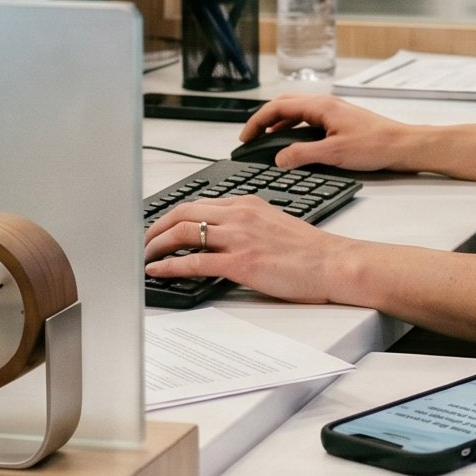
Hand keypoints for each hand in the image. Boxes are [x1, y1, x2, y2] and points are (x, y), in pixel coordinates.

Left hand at [143, 196, 354, 303]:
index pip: (200, 203)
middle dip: (156, 225)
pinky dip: (169, 266)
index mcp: (248, 204)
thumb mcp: (276, 222)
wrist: (333, 263)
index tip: (161, 225)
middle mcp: (240, 215)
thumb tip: (226, 234)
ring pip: (183, 233)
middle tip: (143, 239)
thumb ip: (249, 222)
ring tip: (144, 256)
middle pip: (184, 212)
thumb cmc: (310, 250)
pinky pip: (194, 262)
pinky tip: (158, 271)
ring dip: (156, 244)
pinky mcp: (240, 262)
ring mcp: (239, 238)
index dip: (174, 214)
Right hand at [238, 93, 423, 173]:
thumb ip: (302, 155)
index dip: (257, 121)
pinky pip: (308, 122)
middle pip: (284, 106)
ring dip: (278, 125)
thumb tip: (279, 158)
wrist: (403, 146)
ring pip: (296, 113)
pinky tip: (292, 145)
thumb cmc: (376, 145)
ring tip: (265, 142)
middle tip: (250, 138)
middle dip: (264, 120)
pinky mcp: (339, 122)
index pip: (278, 107)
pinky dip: (293, 130)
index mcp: (320, 106)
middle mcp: (325, 105)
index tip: (245, 137)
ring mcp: (332, 112)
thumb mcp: (333, 153)